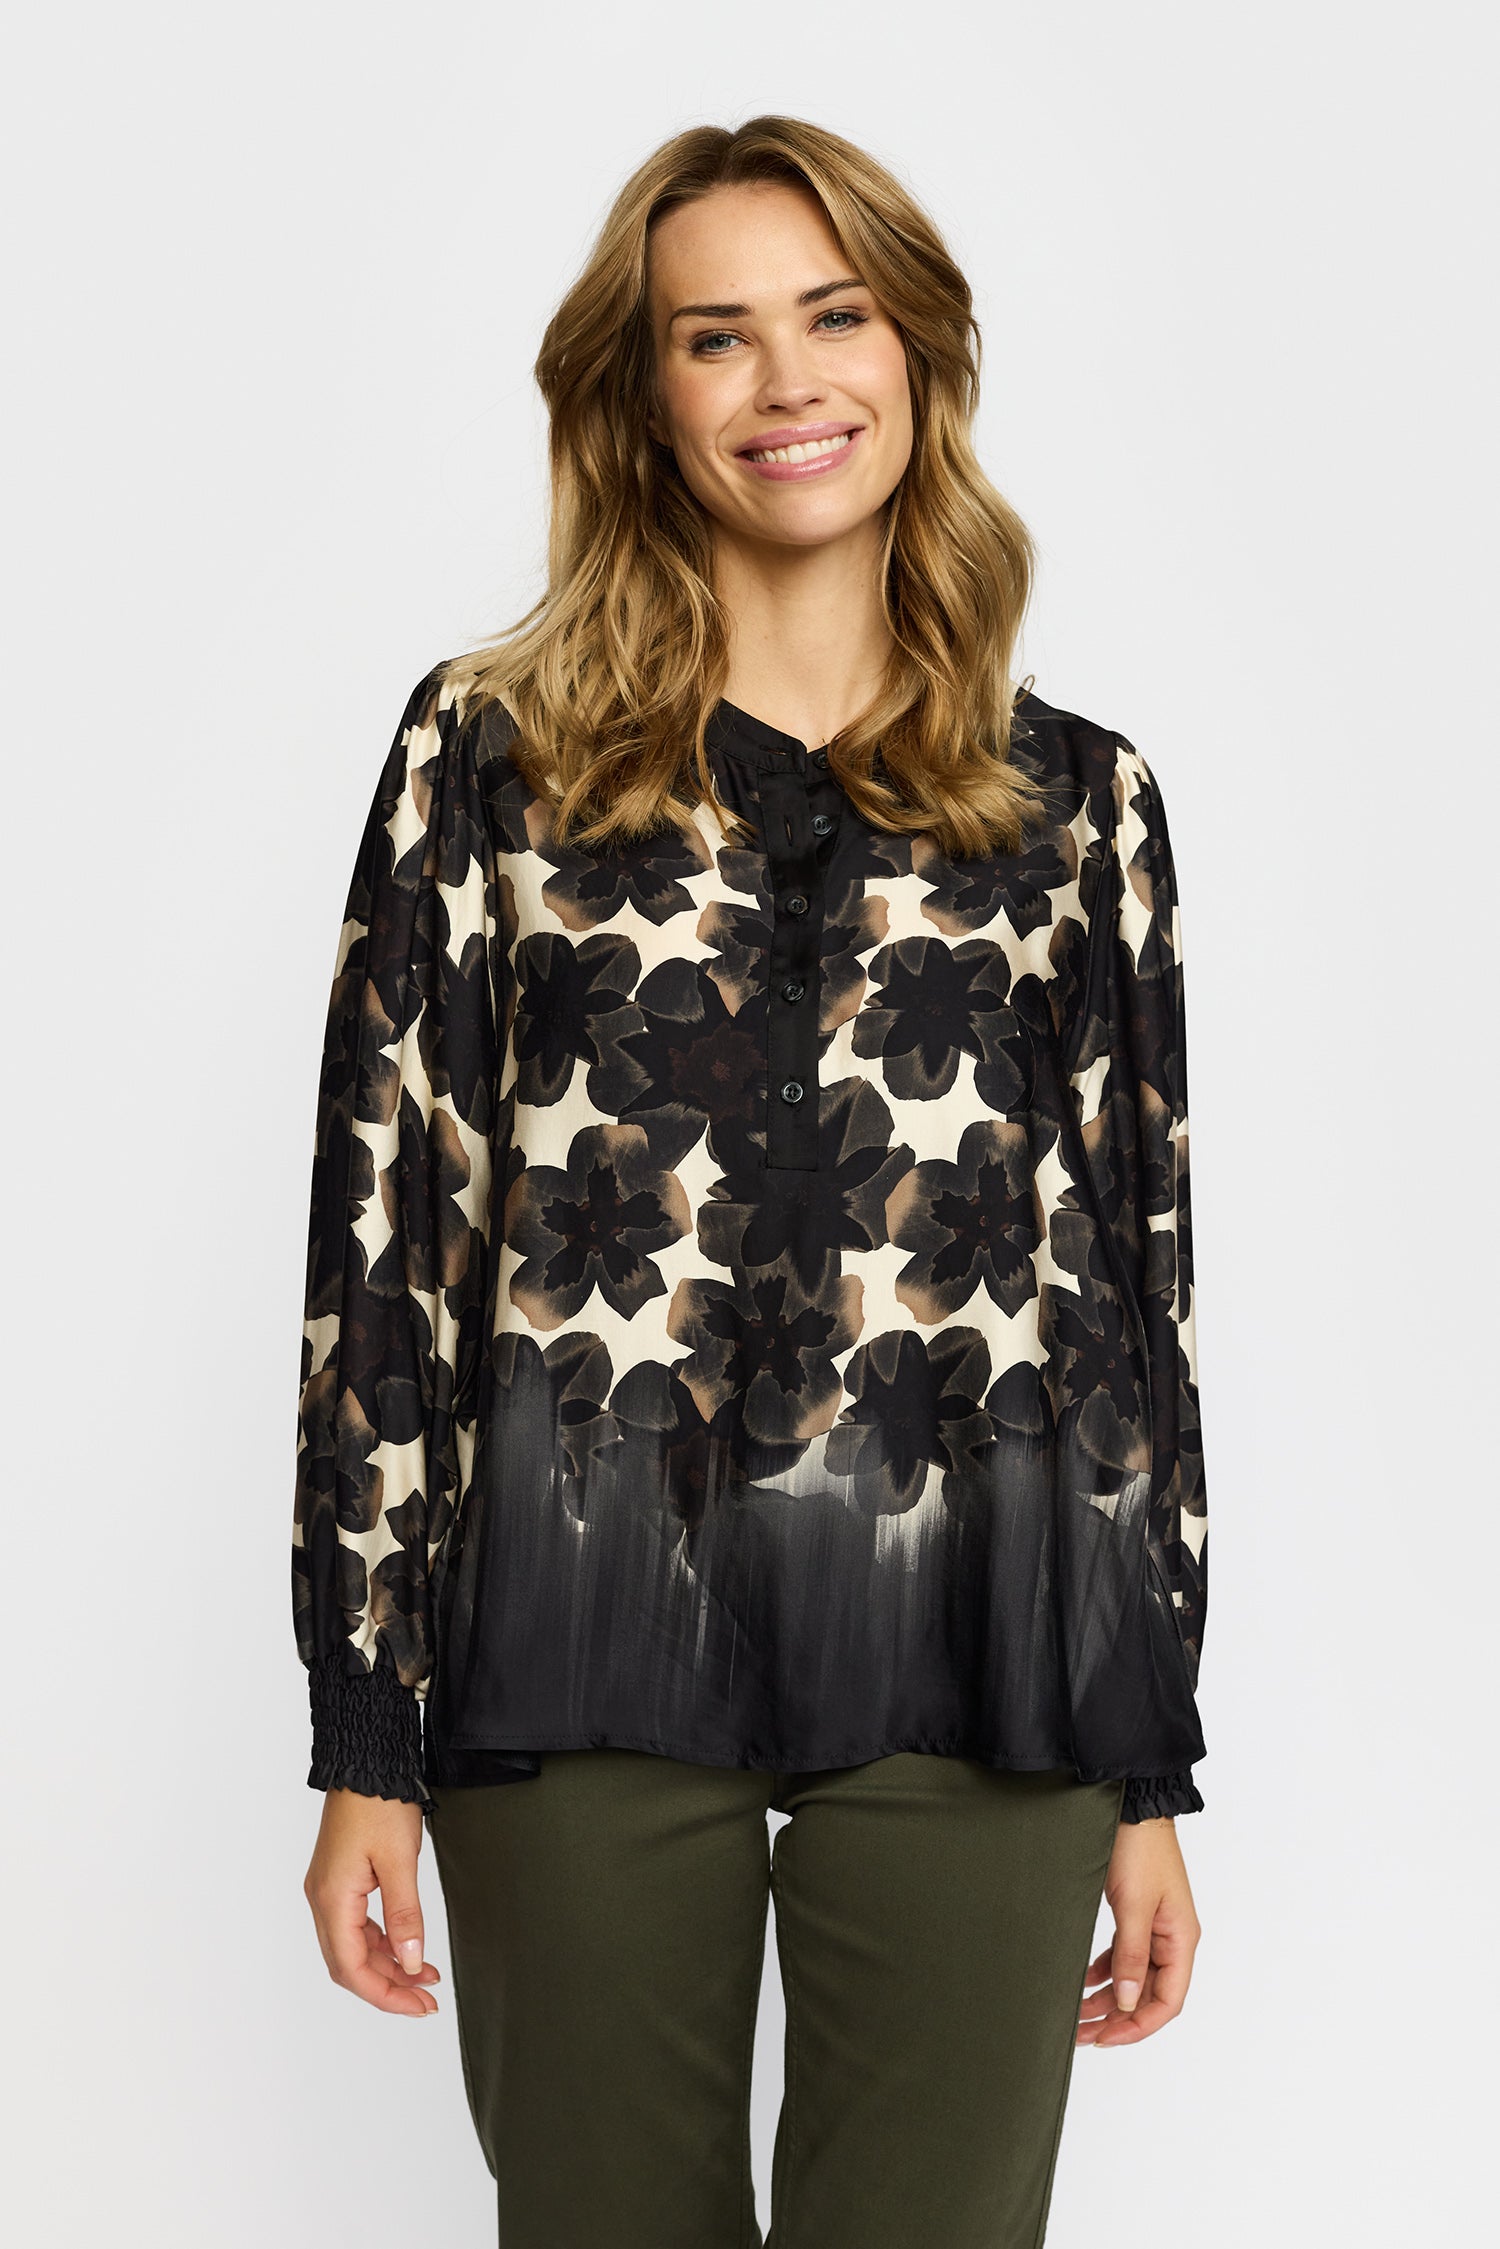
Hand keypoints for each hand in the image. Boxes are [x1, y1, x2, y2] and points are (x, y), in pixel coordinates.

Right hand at [303, 1787, 442, 2016]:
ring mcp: (328, 1889)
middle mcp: (322, 1899)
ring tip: (425, 1975)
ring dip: (387, 1964)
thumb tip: (411, 1963)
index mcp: (332, 1899)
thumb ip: (405, 1915)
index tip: (419, 2006)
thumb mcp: (399, 1860)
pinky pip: (356, 1925)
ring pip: (353, 1947)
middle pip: (348, 1964)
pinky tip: (407, 1944)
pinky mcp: (339, 1879)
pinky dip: (381, 1941)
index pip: (351, 1969)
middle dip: (387, 1986)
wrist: (365, 1762)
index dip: (385, 1995)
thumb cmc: (379, 1804)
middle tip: (426, 1999)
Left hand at [1076, 1815, 1199, 2046]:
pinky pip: (1124, 1956)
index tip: (1106, 2038)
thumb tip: (1126, 2001)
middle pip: (1149, 1995)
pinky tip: (1083, 1982)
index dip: (1138, 2025)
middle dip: (1118, 2018)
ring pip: (1134, 1978)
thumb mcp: (1134, 1905)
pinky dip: (1104, 1972)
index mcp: (1181, 1940)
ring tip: (1077, 2016)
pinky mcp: (1137, 1916)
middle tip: (1082, 2035)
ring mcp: (1155, 1928)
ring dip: (1109, 1998)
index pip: (1167, 2001)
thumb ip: (1130, 1955)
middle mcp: (1172, 1939)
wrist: (1133, 1807)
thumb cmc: (1140, 1849)